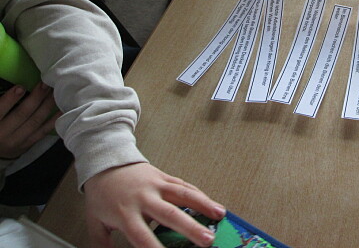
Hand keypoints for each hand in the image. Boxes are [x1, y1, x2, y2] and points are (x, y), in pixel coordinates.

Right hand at [0, 82, 58, 158]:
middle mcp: (3, 133)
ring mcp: (17, 140)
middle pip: (22, 114)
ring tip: (55, 91)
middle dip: (36, 97)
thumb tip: (17, 88)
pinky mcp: (29, 143)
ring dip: (47, 105)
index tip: (21, 87)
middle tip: (46, 84)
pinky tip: (62, 109)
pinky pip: (44, 130)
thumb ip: (2, 103)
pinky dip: (54, 119)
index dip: (10, 99)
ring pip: (35, 121)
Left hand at [84, 162, 225, 247]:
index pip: (141, 236)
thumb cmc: (102, 194)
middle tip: (207, 239)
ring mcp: (156, 185)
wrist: (105, 162)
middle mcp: (144, 198)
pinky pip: (184, 185)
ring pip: (183, 195)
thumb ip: (101, 245)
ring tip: (220, 214)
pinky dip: (199, 194)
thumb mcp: (95, 222)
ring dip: (203, 205)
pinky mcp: (163, 176)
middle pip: (170, 215)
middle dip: (191, 228)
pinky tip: (211, 202)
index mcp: (125, 213)